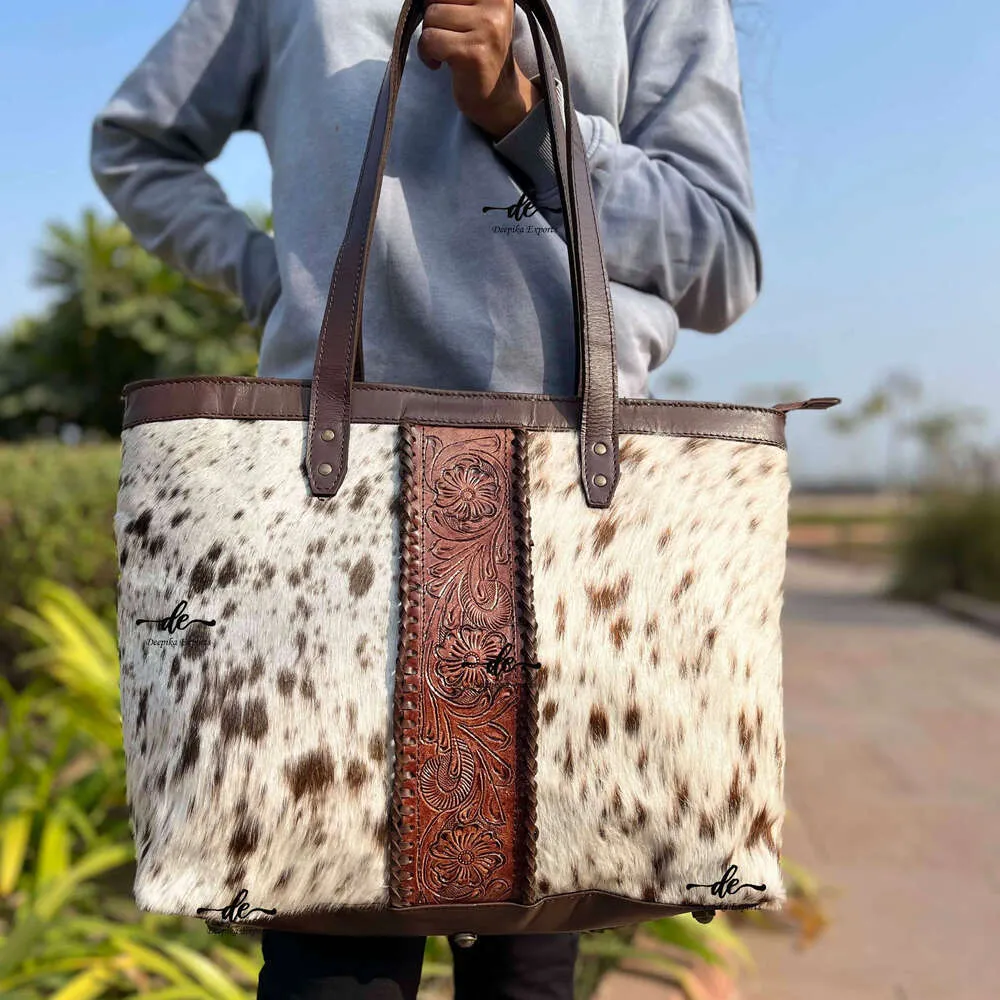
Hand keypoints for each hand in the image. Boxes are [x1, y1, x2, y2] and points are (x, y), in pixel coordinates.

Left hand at [418, 0, 541, 139]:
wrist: (499, 97)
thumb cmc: (480, 52)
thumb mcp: (476, 14)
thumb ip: (456, 0)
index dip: (439, 3)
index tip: (449, 22)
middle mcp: (496, 4)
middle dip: (433, 19)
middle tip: (447, 37)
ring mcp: (487, 28)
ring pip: (431, 17)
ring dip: (429, 38)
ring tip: (445, 52)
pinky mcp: (472, 52)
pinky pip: (430, 41)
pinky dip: (427, 54)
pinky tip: (439, 64)